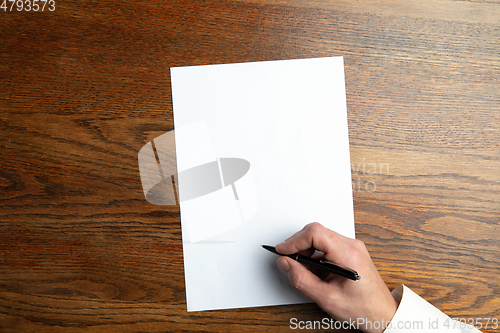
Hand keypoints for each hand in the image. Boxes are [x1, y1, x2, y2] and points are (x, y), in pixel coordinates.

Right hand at [275, 222, 396, 332]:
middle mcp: (352, 246)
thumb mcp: (327, 298)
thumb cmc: (363, 308)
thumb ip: (302, 280)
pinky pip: (327, 245)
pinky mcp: (350, 251)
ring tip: (304, 271)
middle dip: (299, 245)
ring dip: (307, 251)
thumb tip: (285, 263)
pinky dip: (316, 255)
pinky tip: (315, 272)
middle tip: (289, 261)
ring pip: (320, 238)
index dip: (295, 240)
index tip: (283, 251)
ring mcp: (352, 247)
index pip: (316, 233)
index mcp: (348, 255)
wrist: (383, 314)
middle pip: (316, 232)